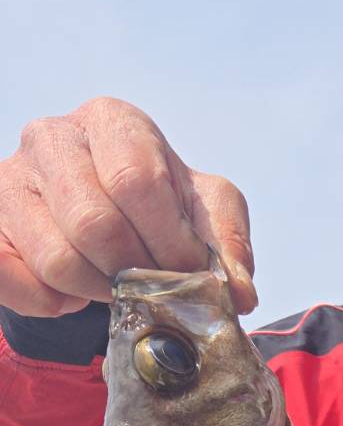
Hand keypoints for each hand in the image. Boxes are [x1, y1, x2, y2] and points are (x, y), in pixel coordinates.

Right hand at [0, 96, 256, 316]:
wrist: (100, 220)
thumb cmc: (157, 209)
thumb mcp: (204, 213)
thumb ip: (227, 245)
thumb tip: (238, 294)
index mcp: (114, 122)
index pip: (138, 181)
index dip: (169, 242)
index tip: (188, 273)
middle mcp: (54, 138)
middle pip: (95, 224)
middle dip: (136, 273)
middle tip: (153, 288)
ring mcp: (11, 180)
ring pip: (58, 260)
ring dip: (99, 291)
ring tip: (115, 287)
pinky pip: (15, 280)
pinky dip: (52, 303)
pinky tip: (73, 295)